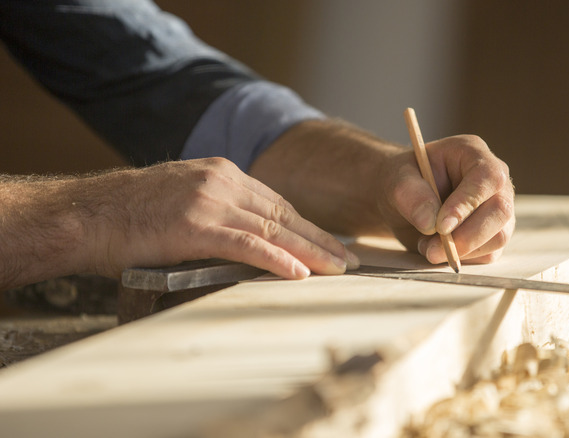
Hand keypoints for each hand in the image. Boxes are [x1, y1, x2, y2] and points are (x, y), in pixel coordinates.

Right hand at [90, 158, 357, 278]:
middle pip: (284, 214)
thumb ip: (217, 209)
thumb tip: (247, 235)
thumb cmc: (131, 213)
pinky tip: (299, 273)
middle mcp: (222, 181)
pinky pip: (247, 244)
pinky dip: (277, 259)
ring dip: (310, 251)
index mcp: (222, 173)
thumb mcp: (183, 199)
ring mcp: (209, 201)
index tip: (330, 243)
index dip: (307, 226)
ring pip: (273, 228)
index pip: (277, 202)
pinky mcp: (195, 226)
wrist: (88, 213)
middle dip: (320, 238)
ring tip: (337, 269)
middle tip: (348, 259)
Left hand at [378, 135, 514, 264]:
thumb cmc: (403, 181)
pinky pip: (489, 254)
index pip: (487, 177)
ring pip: (498, 236)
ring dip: (462, 250)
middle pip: (500, 210)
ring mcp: (497, 209)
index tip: (441, 226)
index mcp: (472, 154)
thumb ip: (410, 195)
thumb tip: (430, 223)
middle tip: (432, 250)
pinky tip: (438, 249)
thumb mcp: (396, 179)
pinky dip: (462, 258)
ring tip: (427, 247)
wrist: (403, 201)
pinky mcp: (493, 234)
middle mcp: (493, 181)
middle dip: (467, 236)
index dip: (467, 203)